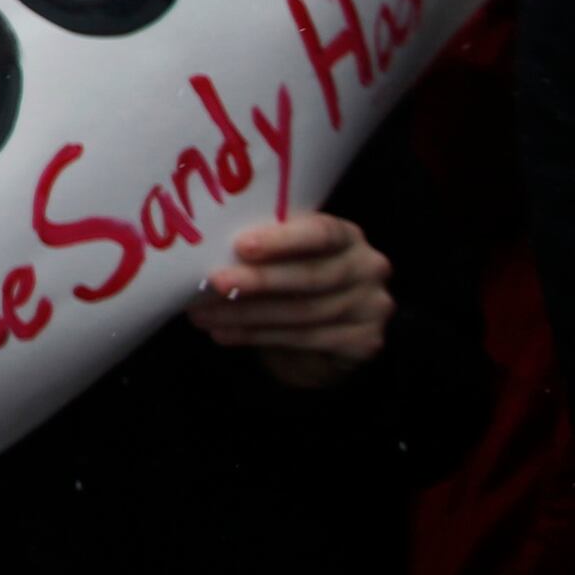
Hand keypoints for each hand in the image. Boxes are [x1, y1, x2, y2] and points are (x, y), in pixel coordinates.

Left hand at [188, 212, 390, 386]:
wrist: (324, 341)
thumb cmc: (295, 285)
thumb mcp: (285, 258)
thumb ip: (264, 249)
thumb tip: (202, 248)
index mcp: (347, 236)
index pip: (322, 232)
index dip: (283, 240)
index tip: (241, 245)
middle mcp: (368, 268)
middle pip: (312, 276)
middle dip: (259, 280)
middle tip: (215, 281)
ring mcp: (372, 307)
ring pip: (303, 312)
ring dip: (246, 315)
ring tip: (204, 315)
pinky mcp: (365, 342)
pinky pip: (305, 339)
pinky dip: (257, 336)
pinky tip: (225, 334)